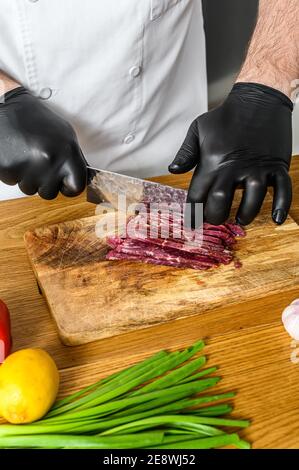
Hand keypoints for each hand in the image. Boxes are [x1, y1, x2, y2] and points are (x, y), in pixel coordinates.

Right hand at [0, 86, 85, 198]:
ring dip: (27, 178)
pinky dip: (13, 173)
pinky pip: (13, 182)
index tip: (64, 183)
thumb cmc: (35, 120)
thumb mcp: (64, 134)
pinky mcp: (9, 168)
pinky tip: (14, 156)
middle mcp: (50, 159)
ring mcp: (29, 166)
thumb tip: (84, 178)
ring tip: (25, 156)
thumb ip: (75, 158)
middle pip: (50, 193)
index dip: (69, 187)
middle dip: (44, 183)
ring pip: (30, 190)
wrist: (6, 108)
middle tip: (38, 162)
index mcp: (67, 150)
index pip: (76, 186)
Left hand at [169, 83, 292, 225]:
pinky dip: (281, 206)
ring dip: (245, 214)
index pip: (198, 196)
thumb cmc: (225, 116)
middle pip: (221, 203)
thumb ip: (186, 153)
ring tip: (240, 219)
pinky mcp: (276, 165)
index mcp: (211, 162)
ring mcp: (256, 167)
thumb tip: (173, 171)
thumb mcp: (198, 129)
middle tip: (217, 219)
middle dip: (216, 216)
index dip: (194, 213)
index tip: (193, 225)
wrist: (258, 98)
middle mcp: (233, 168)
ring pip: (251, 200)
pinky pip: (281, 189)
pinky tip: (275, 219)